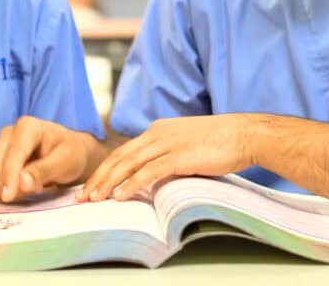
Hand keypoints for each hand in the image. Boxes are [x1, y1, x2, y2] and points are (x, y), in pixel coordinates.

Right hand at [0, 116, 99, 202]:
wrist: (70, 152)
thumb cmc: (71, 153)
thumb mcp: (65, 162)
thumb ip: (43, 171)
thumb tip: (22, 183)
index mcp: (27, 126)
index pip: (12, 155)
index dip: (9, 177)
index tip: (9, 197)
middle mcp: (9, 133)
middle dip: (10, 186)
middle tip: (35, 192)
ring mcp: (0, 146)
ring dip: (6, 191)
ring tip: (31, 190)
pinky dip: (0, 192)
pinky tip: (20, 192)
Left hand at [79, 114, 256, 201]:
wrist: (245, 133)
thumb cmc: (221, 142)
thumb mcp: (186, 144)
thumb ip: (168, 155)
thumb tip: (155, 174)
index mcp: (158, 130)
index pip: (124, 150)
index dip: (106, 168)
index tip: (93, 184)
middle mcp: (158, 134)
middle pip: (120, 157)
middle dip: (99, 177)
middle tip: (83, 195)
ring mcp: (168, 143)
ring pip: (129, 164)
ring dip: (109, 183)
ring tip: (95, 199)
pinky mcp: (179, 155)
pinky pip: (149, 172)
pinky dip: (132, 184)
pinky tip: (120, 196)